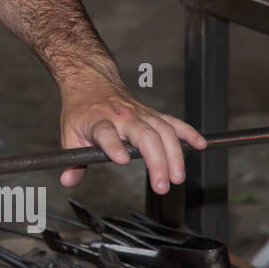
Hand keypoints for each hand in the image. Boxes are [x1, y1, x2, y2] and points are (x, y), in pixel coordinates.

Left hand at [58, 74, 206, 193]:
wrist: (91, 82)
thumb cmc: (81, 110)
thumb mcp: (69, 134)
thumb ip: (72, 160)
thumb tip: (68, 180)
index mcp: (98, 121)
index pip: (106, 134)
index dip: (113, 146)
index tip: (121, 159)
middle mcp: (122, 117)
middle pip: (144, 136)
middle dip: (156, 161)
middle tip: (162, 185)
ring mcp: (140, 114)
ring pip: (163, 131)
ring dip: (174, 155)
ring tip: (177, 177)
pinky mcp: (152, 114)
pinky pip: (174, 122)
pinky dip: (188, 132)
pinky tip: (200, 145)